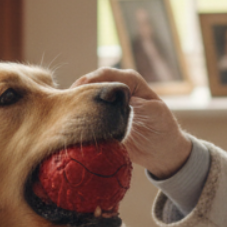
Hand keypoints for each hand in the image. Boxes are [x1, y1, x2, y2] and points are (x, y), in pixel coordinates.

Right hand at [74, 68, 192, 178]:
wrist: (161, 151)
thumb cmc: (162, 127)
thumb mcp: (153, 112)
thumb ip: (134, 102)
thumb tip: (112, 100)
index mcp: (130, 81)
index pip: (105, 75)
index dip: (90, 81)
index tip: (78, 91)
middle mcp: (116, 89)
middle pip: (90, 84)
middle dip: (77, 92)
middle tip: (66, 103)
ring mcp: (106, 104)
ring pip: (85, 99)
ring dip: (75, 105)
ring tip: (65, 113)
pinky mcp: (101, 119)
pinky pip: (85, 115)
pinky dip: (78, 118)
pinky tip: (70, 123)